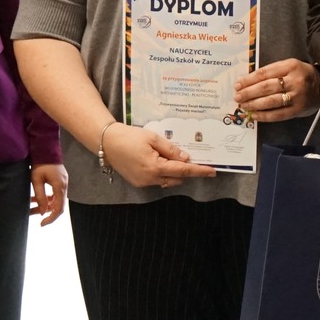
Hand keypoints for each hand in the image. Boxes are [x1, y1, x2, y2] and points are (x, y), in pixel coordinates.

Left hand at [29, 164, 67, 225]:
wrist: (45, 148)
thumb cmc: (39, 163)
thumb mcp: (36, 180)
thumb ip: (40, 196)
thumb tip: (43, 212)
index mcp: (60, 186)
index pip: (59, 208)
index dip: (51, 218)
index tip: (42, 224)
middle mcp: (64, 186)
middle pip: (58, 205)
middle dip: (45, 212)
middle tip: (32, 214)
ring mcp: (64, 183)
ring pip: (56, 200)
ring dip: (45, 204)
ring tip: (31, 206)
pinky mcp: (61, 181)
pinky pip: (56, 194)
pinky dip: (47, 198)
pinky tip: (36, 198)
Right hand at [101, 124, 216, 189]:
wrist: (106, 142)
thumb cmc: (129, 136)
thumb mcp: (153, 138)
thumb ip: (171, 149)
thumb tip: (186, 158)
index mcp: (155, 167)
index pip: (183, 171)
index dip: (199, 171)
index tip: (212, 171)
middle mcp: (150, 179)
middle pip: (177, 179)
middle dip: (185, 171)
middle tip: (189, 157)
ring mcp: (143, 183)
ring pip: (168, 181)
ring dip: (174, 173)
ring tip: (170, 157)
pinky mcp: (138, 183)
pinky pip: (157, 181)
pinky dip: (163, 173)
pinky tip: (159, 161)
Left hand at [235, 59, 319, 122]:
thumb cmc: (302, 75)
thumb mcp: (290, 66)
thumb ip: (273, 72)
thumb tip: (248, 82)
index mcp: (291, 66)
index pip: (264, 73)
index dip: (249, 80)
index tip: (238, 84)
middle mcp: (294, 81)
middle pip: (266, 87)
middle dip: (248, 93)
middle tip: (237, 96)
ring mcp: (297, 97)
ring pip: (270, 101)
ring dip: (253, 104)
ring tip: (243, 105)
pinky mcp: (298, 110)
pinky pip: (278, 114)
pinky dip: (264, 116)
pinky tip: (254, 115)